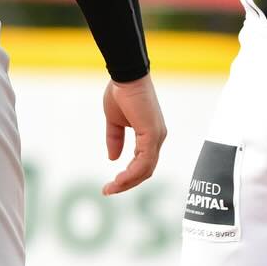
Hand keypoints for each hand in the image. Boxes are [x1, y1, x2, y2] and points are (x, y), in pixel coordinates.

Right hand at [101, 74, 166, 195]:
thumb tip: (113, 158)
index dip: (128, 176)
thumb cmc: (121, 92)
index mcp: (150, 134)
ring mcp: (157, 136)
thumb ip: (115, 139)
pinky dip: (132, 173)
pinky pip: (144, 161)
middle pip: (146, 170)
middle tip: (109, 190)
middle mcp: (157, 137)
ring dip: (128, 182)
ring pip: (145, 169)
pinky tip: (119, 179)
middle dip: (128, 183)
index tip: (111, 184)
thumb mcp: (115, 121)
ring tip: (111, 188)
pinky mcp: (152, 134)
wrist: (125, 75)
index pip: (143, 162)